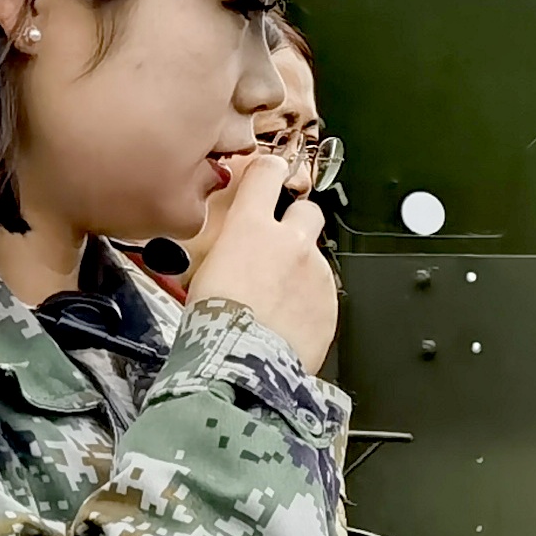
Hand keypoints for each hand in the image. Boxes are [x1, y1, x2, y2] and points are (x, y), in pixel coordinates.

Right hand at [184, 171, 339, 365]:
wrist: (245, 363)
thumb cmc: (214, 325)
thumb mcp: (204, 272)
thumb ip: (230, 250)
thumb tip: (234, 252)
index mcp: (251, 227)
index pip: (268, 174)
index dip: (271, 171)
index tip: (271, 174)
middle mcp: (290, 241)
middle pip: (308, 211)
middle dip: (298, 223)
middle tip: (281, 245)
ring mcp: (316, 271)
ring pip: (315, 257)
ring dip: (301, 271)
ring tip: (278, 301)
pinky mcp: (331, 302)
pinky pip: (323, 293)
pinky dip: (310, 302)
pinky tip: (289, 321)